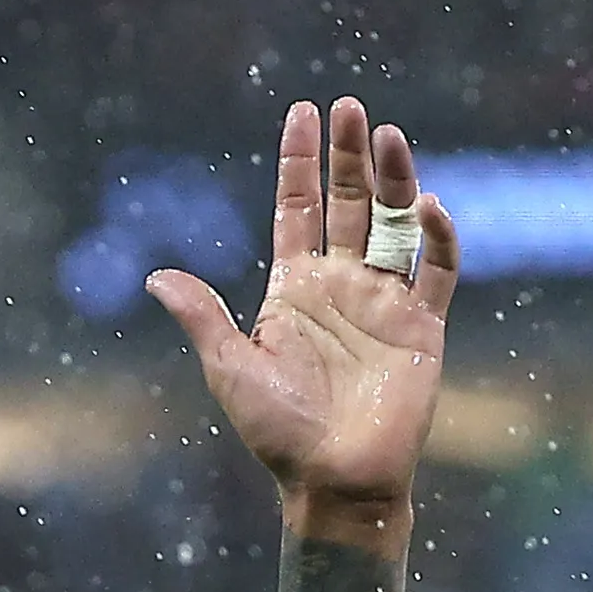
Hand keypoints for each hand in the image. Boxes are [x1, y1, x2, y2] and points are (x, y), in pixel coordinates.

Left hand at [144, 97, 452, 530]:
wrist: (335, 483)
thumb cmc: (279, 434)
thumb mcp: (230, 369)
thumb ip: (202, 317)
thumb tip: (154, 278)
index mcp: (294, 288)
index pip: (298, 208)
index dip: (300, 162)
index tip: (303, 112)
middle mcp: (342, 285)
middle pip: (349, 203)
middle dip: (348, 156)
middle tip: (350, 107)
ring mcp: (385, 303)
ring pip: (395, 224)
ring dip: (396, 179)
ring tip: (388, 134)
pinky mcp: (423, 328)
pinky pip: (437, 271)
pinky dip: (438, 238)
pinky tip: (428, 207)